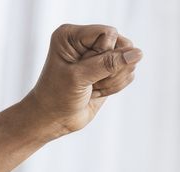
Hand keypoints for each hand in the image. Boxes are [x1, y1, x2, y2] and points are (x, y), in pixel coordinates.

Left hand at [22, 24, 142, 139]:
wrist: (53, 119)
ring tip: (90, 87)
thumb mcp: (79, 78)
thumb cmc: (57, 97)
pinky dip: (116, 86)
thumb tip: (138, 53)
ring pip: (130, 59)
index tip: (82, 70)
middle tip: (88, 82)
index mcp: (71, 35)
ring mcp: (99, 54)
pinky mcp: (109, 68)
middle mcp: (86, 40)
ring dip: (112, 79)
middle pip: (123, 44)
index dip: (103, 53)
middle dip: (110, 68)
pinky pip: (129, 72)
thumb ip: (108, 63)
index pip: (108, 33)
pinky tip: (96, 91)